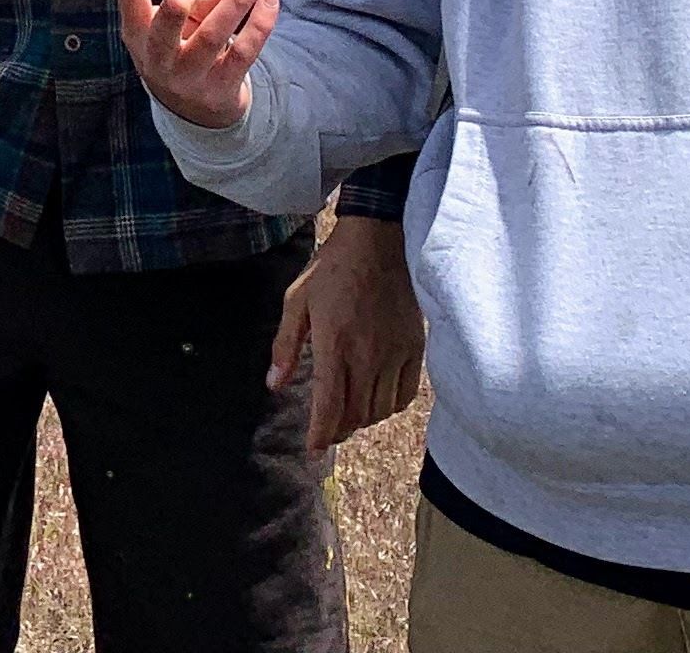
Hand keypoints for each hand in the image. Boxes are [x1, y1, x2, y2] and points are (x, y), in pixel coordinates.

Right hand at [118, 0, 275, 131]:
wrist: (195, 110)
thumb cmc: (181, 47)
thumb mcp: (178, 25)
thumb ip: (199, 4)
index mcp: (140, 36)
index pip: (130, 4)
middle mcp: (159, 61)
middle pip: (163, 38)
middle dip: (170, 18)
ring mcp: (191, 78)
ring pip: (212, 38)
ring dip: (235, 3)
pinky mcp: (223, 87)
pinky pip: (243, 53)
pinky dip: (259, 25)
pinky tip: (270, 1)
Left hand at [271, 213, 423, 452]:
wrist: (378, 240)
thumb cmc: (332, 268)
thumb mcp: (297, 300)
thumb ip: (285, 346)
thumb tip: (274, 385)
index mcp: (335, 343)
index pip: (330, 406)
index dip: (320, 434)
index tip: (313, 449)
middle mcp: (367, 355)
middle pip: (355, 415)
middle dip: (338, 430)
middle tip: (327, 431)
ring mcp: (394, 354)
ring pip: (379, 410)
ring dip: (362, 420)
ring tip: (348, 415)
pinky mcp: (414, 349)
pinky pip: (405, 396)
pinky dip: (389, 407)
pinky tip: (377, 401)